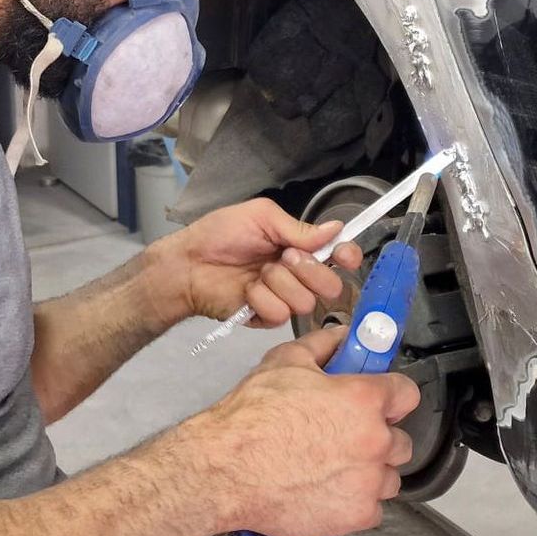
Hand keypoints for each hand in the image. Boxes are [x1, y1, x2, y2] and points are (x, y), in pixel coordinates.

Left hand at [147, 198, 363, 327]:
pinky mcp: (267, 318)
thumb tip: (336, 228)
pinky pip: (280, 314)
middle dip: (309, 270)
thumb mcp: (261, 217)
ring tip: (257, 273)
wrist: (189, 263)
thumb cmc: (220, 234)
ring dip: (279, 283)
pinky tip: (246, 291)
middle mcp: (298, 274)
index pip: (339, 255)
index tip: (343, 255)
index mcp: (301, 247)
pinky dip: (261, 298)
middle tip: (283, 257)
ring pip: (306, 302)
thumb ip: (299, 228)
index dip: (347, 256)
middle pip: (332, 285)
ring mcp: (284, 298)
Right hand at [176, 327, 419, 535]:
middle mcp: (375, 441)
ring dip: (370, 473)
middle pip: (400, 441)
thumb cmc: (251, 416)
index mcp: (364, 399)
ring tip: (334, 470)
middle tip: (345, 438)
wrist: (224, 470)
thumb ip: (322, 345)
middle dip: (378, 438)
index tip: (377, 402)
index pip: (406, 394)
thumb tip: (341, 336)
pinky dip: (354, 503)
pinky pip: (372, 509)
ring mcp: (368, 482)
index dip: (390, 396)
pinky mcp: (356, 515)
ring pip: (389, 477)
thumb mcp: (284, 362)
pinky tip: (327, 493)